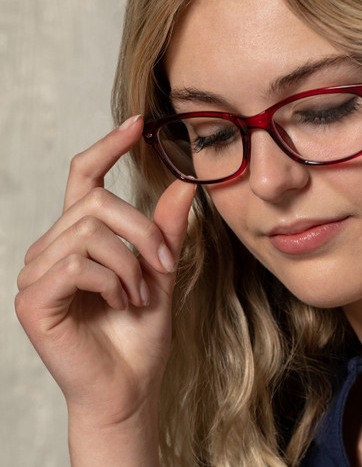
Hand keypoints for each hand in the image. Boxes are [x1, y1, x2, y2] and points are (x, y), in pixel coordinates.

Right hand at [16, 115, 195, 431]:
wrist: (130, 384)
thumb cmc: (141, 329)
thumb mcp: (161, 271)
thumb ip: (167, 229)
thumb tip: (185, 183)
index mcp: (81, 236)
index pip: (86, 176)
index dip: (108, 146)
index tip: (137, 124)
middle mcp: (52, 246)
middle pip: (97, 202)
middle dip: (142, 232)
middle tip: (164, 266)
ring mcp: (36, 271)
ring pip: (90, 233)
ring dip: (130, 264)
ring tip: (140, 294)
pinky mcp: (31, 298)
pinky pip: (77, 265)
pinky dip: (111, 281)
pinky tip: (120, 303)